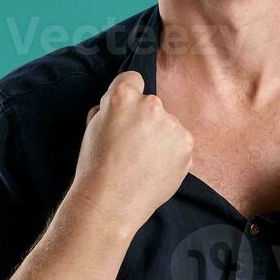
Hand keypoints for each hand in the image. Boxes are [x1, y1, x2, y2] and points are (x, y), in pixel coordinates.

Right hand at [68, 71, 193, 233]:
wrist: (111, 201)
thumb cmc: (95, 166)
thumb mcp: (92, 126)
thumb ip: (110, 107)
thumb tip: (122, 105)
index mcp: (123, 97)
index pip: (133, 78)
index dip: (127, 95)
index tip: (125, 112)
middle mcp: (151, 105)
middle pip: (152, 104)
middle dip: (144, 119)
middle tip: (132, 145)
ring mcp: (172, 125)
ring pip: (167, 124)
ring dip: (160, 136)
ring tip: (143, 161)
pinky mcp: (186, 144)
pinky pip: (179, 142)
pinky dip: (171, 153)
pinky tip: (155, 168)